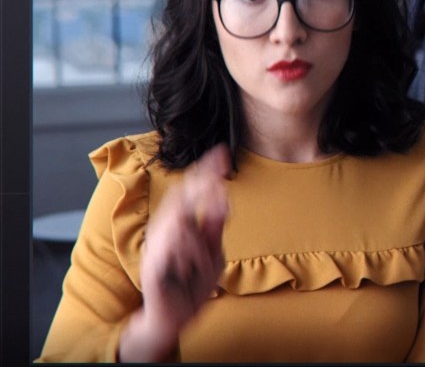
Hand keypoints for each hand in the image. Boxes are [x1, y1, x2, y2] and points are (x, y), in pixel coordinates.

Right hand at [120, 144, 230, 361]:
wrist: (174, 319)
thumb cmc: (192, 284)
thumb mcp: (213, 252)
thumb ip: (215, 227)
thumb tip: (223, 198)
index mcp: (180, 224)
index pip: (192, 191)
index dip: (206, 172)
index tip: (223, 153)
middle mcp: (165, 231)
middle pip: (182, 198)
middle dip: (201, 184)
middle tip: (219, 171)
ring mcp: (157, 248)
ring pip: (181, 223)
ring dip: (199, 241)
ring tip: (203, 261)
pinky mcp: (152, 267)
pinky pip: (172, 250)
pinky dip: (187, 256)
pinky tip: (191, 266)